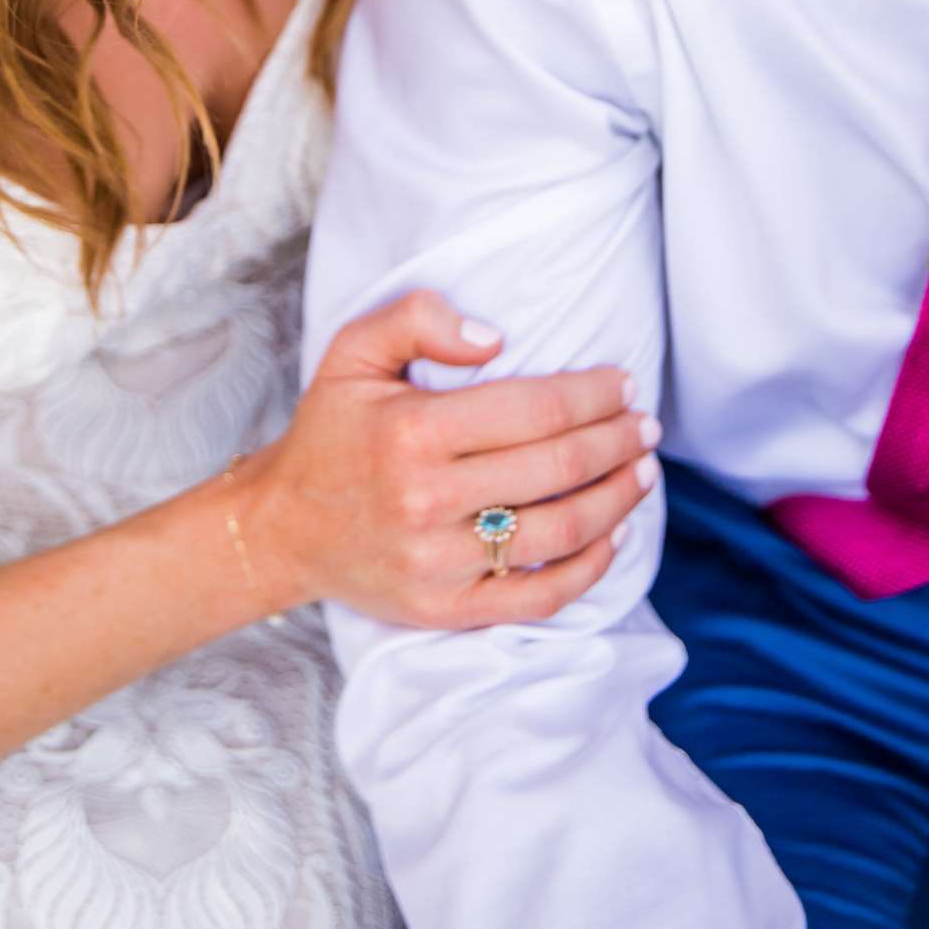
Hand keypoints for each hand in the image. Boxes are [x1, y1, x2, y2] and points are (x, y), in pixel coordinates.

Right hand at [244, 291, 657, 626]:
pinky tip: (611, 536)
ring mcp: (438, 562)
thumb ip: (418, 319)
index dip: (593, 396)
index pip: (535, 410)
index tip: (624, 384)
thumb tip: (495, 337)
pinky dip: (587, 569)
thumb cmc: (331, 432)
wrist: (281, 527)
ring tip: (642, 473)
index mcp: (413, 432)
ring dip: (616, 499)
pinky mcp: (445, 608)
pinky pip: (537, 597)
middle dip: (617, 442)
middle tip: (646, 426)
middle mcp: (427, 499)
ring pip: (559, 533)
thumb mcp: (354, 352)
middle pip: (557, 468)